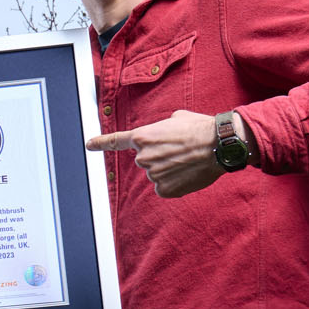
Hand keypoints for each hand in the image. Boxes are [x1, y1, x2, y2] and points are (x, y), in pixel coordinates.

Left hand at [89, 110, 245, 198]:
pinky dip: (175, 183)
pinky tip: (188, 173)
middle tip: (179, 150)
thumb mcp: (175, 119)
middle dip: (159, 156)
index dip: (101, 143)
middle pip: (145, 160)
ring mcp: (152, 175)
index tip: (89, 145)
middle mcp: (142, 157)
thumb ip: (160, 129)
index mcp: (142, 136)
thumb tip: (163, 136)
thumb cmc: (200, 128)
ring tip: (188, 160)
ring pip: (157, 174)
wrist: (219, 145)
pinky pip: (165, 188)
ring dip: (169, 169)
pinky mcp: (164, 190)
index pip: (116, 141)